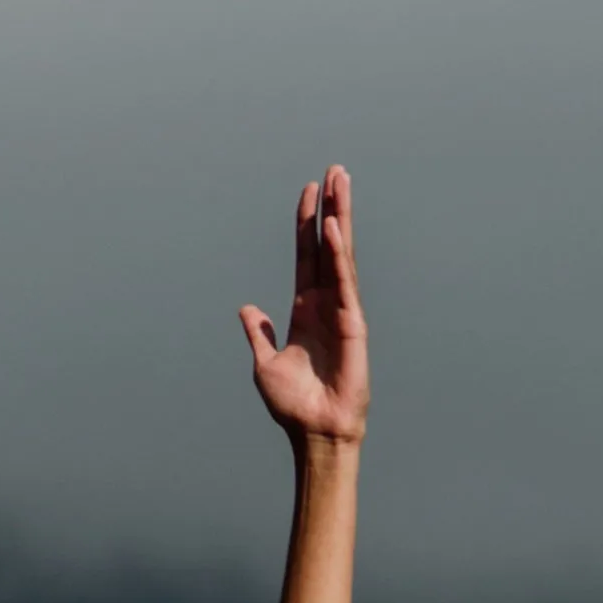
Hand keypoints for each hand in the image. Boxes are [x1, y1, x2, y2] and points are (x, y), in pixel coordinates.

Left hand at [240, 166, 368, 449]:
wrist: (314, 432)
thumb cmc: (294, 405)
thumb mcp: (266, 364)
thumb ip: (259, 335)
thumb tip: (248, 311)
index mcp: (305, 310)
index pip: (306, 257)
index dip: (305, 224)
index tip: (308, 190)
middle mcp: (326, 304)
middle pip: (328, 246)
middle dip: (331, 208)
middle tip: (334, 171)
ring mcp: (342, 311)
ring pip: (341, 255)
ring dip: (340, 218)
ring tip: (340, 183)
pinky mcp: (353, 325)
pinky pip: (344, 284)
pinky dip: (339, 256)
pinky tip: (333, 229)